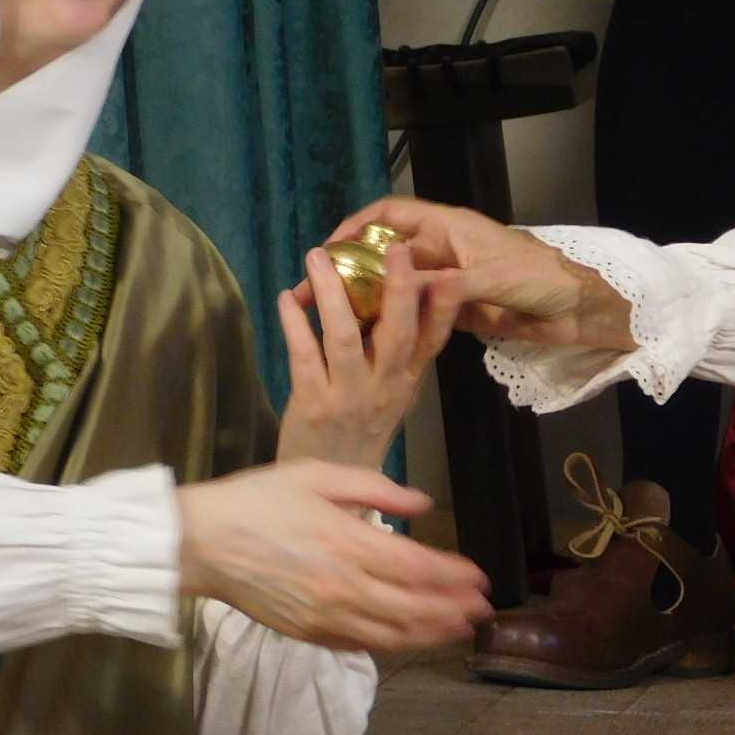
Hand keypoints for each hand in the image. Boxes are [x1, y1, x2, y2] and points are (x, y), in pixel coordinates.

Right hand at [176, 459, 492, 651]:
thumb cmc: (258, 500)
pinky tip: (408, 640)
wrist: (200, 542)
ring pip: (391, 634)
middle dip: (453, 609)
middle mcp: (343, 586)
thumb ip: (376, 488)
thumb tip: (422, 503)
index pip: (417, 567)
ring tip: (459, 629)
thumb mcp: (318, 476)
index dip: (453, 576)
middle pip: (413, 607)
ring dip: (431, 634)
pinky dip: (390, 645)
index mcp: (349, 543)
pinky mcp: (306, 633)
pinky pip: (358, 645)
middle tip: (484, 609)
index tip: (480, 577)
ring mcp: (324, 616)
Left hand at [276, 243, 460, 468]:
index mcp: (407, 382)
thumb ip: (400, 353)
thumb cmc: (362, 431)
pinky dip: (294, 323)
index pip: (434, 340)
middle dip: (396, 288)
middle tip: (393, 250)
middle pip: (397, 333)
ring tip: (317, 258)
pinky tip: (287, 299)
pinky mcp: (314, 404)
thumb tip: (402, 297)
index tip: (447, 274)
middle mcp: (385, 388)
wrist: (331, 484)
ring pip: (345, 337)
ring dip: (330, 293)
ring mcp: (349, 397)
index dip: (443, 307)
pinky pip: (304, 355)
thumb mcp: (394, 395)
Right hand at [317, 197, 634, 350]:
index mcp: (448, 229)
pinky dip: (395, 323)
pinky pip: (416, 314)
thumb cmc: (541, 277)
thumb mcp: (492, 276)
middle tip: (316, 293)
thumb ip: (448, 284)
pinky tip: (372, 340)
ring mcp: (447, 283)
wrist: (577, 308)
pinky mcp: (456, 312)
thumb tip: (402, 289)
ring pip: (397, 288)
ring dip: (369, 300)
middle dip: (353, 270)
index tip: (329, 248)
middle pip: (387, 255)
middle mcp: (442, 252)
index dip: (358, 225)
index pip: (392, 215)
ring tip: (335, 321)